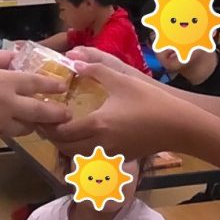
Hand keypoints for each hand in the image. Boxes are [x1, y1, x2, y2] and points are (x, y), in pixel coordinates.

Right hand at [0, 62, 67, 142]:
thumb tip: (13, 57)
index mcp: (3, 82)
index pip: (36, 85)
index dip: (52, 86)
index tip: (63, 87)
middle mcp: (5, 105)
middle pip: (39, 112)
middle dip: (57, 113)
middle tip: (67, 114)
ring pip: (23, 128)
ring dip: (32, 124)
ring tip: (38, 122)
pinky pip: (2, 134)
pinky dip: (7, 129)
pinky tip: (6, 125)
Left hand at [48, 49, 186, 154]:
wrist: (178, 126)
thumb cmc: (150, 100)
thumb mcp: (122, 80)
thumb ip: (96, 69)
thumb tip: (73, 61)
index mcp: (97, 124)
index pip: (62, 131)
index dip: (47, 126)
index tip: (40, 116)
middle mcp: (100, 143)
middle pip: (65, 148)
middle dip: (52, 138)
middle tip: (47, 124)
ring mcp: (111, 154)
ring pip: (78, 156)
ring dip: (66, 145)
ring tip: (63, 130)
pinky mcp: (121, 158)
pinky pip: (93, 158)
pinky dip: (83, 150)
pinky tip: (85, 137)